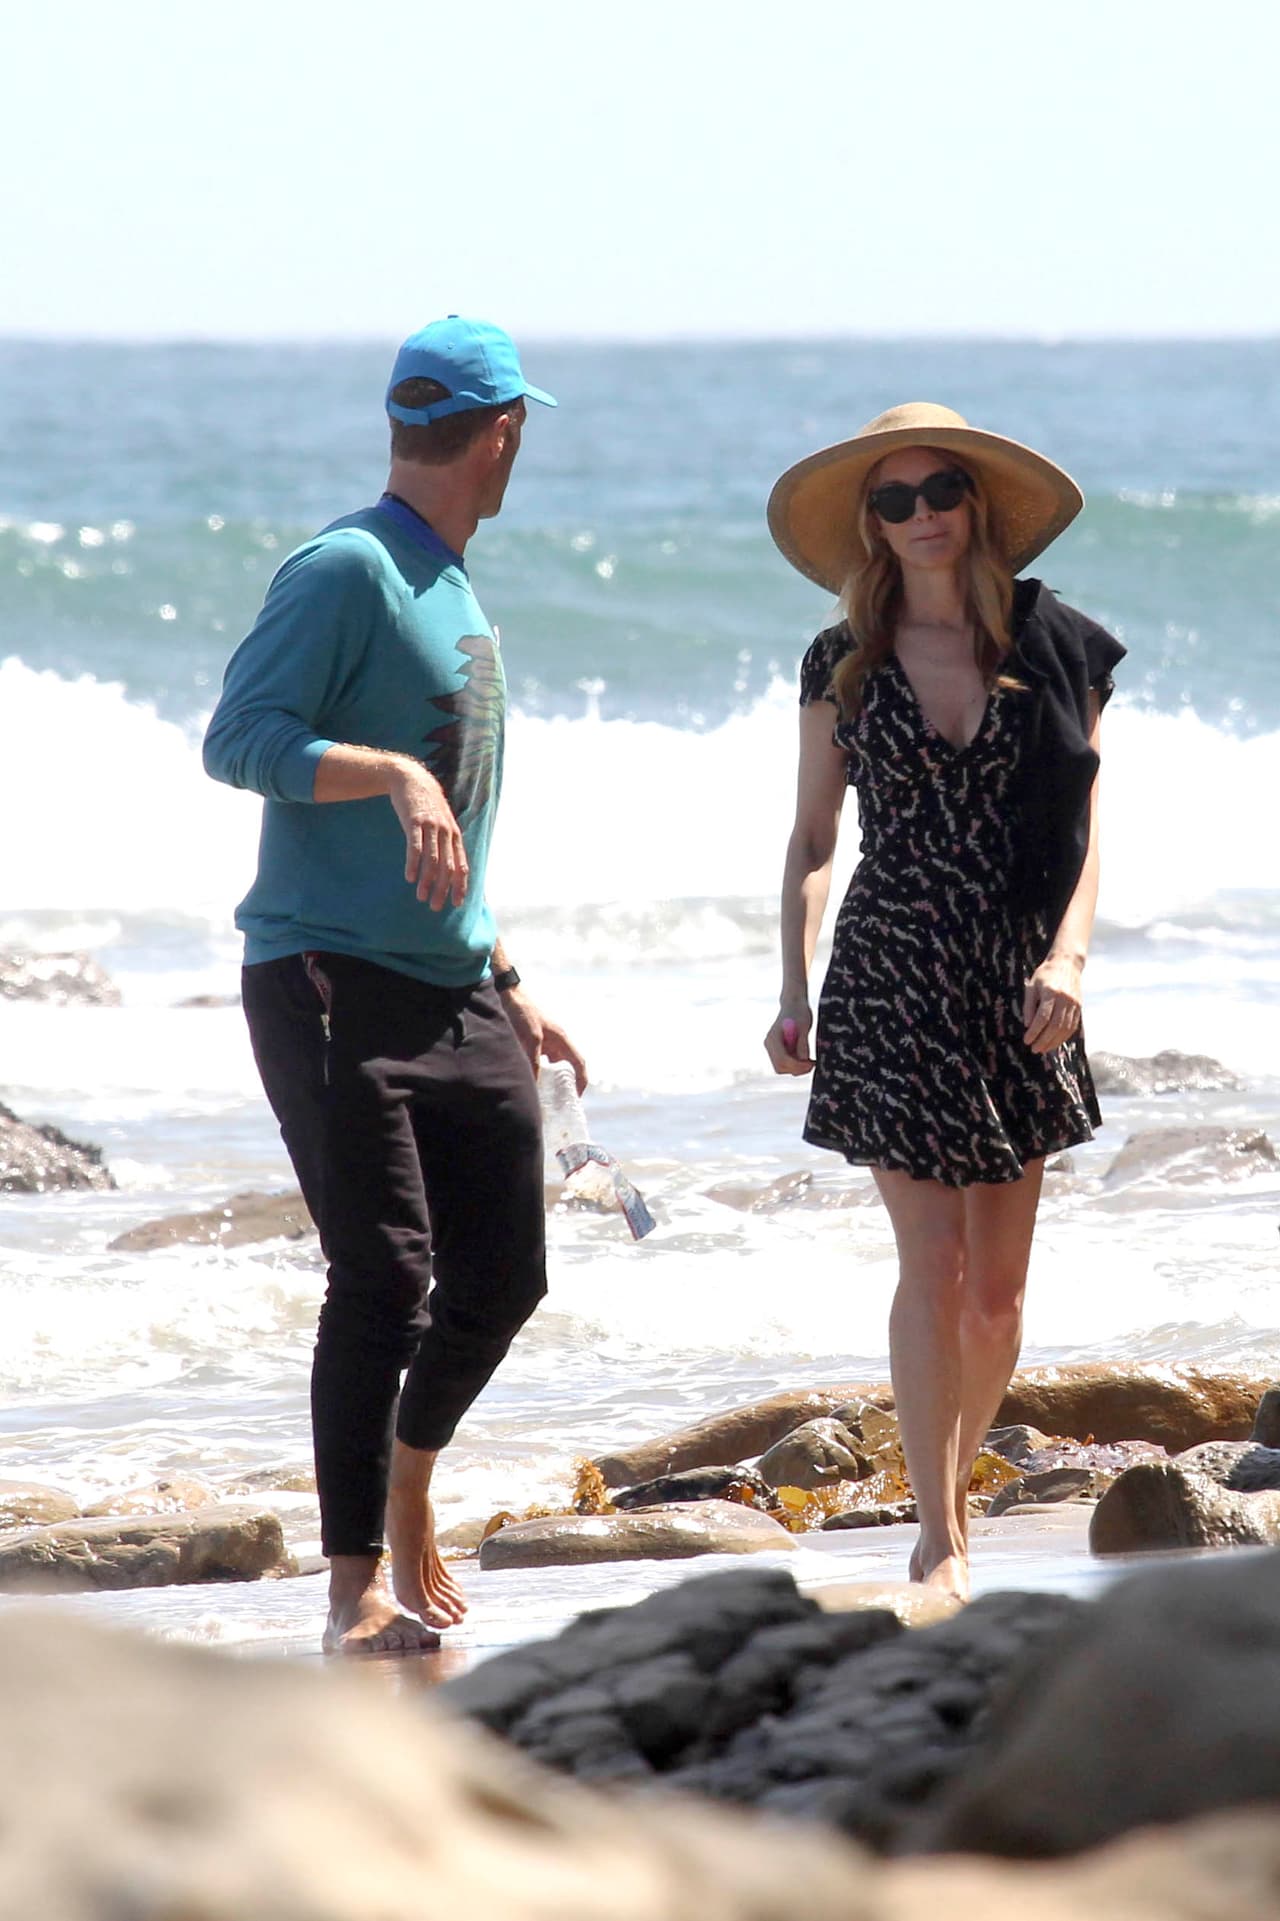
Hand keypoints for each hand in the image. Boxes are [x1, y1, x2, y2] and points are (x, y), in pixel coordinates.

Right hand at [387, 761, 467, 909]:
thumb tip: (447, 870)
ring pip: (432, 860)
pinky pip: (415, 847)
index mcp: (454, 836)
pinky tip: (409, 878)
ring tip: (421, 897)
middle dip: (443, 889)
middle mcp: (446, 832)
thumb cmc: (427, 808)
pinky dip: (413, 864)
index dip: (460, 886)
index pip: (461, 866)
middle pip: (448, 867)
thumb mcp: (441, 824)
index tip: (456, 904)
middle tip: (436, 907)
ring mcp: (431, 827)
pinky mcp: (415, 822)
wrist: (412, 780)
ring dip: (427, 881)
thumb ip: (445, 844)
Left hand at [501, 988, 588, 1092]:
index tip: (577, 1096)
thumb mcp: (530, 1038)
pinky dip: (539, 1071)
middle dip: (567, 1083)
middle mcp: (557, 1041)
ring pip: (554, 1064)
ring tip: (545, 1094)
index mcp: (562, 1039)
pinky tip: (530, 1079)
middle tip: (560, 1100)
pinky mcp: (534, 1040)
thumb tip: (536, 1084)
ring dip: (552, 1078)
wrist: (509, 995)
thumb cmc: (524, 1013)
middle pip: (568, 1066)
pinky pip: (541, 1060)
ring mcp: (546, 1041)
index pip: (579, 1063)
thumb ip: (534, 1061)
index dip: (581, 1080)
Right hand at [764, 1003, 814, 1075]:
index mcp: (773, 1038)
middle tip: (812, 1064)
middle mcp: (770, 1045)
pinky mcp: (779, 1051)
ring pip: (783, 1068)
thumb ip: (802, 1044)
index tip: (811, 1063)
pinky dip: (797, 1065)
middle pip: (780, 1067)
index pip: (782, 1060)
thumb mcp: (803, 1027)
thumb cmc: (799, 1012)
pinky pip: (786, 1064)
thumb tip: (804, 1060)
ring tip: (810, 1060)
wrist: (794, 1004)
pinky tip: (807, 1058)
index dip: (797, 1065)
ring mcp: (773, 1049)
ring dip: (797, 1068)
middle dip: (797, 1069)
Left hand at [1023, 953, 1083, 1053]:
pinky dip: (1063, 1037)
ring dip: (1053, 1042)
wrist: (1067, 964)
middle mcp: (1065, 998)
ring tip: (1042, 1049)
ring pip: (1065, 1028)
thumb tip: (1028, 1025)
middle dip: (1043, 1040)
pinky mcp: (1079, 1007)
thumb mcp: (1032, 986)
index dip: (1034, 1031)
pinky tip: (1054, 1042)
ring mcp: (1074, 1003)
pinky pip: (1072, 1026)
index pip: (1043, 1017)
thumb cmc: (1045, 975)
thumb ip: (1029, 1006)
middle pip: (1055, 1026)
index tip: (1026, 1040)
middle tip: (1034, 1049)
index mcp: (1051, 992)